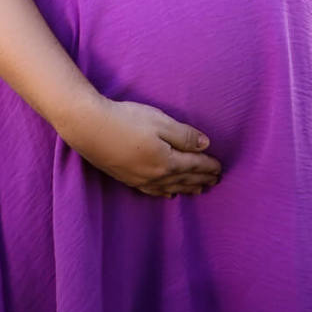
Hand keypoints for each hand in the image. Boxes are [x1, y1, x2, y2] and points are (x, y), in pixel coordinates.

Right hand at [60, 94, 221, 198]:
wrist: (90, 127)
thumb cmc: (126, 119)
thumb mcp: (159, 121)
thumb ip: (183, 135)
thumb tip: (205, 145)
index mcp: (167, 161)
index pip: (194, 165)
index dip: (209, 166)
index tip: (221, 168)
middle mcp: (156, 175)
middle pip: (185, 179)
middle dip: (202, 179)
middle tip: (216, 181)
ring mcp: (141, 179)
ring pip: (171, 187)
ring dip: (188, 188)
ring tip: (199, 190)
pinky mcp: (128, 178)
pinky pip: (154, 191)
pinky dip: (166, 192)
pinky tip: (169, 192)